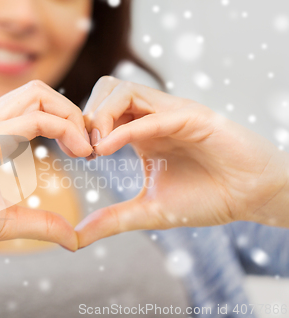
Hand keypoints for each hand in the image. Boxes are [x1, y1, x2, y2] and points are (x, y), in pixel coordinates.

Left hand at [76, 76, 288, 247]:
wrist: (252, 197)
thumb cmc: (206, 198)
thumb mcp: (149, 210)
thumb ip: (112, 220)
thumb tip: (75, 238)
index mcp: (141, 131)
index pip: (100, 109)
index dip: (79, 127)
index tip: (73, 156)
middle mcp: (153, 115)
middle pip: (106, 89)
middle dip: (85, 116)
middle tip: (81, 151)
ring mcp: (173, 113)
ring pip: (124, 91)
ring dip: (101, 116)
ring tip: (94, 150)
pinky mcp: (194, 118)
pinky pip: (153, 114)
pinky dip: (125, 129)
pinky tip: (105, 150)